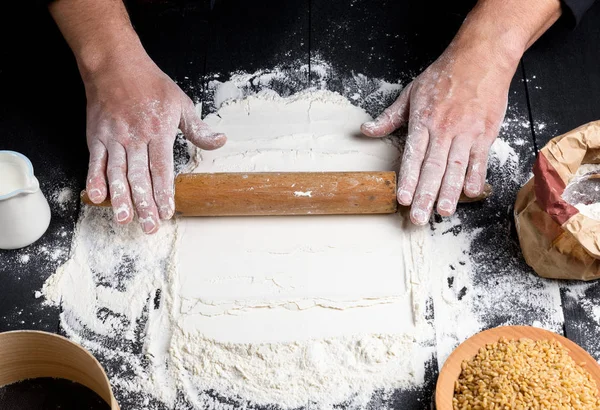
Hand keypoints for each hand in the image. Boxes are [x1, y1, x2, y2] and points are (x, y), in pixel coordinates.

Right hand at [84, 54, 225, 232]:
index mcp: (158, 131)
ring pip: (117, 173)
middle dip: (144, 204)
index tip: (167, 211)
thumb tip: (220, 141)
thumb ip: (198, 128)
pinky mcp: (97, 137)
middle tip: (149, 227)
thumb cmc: (150, 84)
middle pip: (140, 177)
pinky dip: (95, 179)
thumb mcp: (181, 103)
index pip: (162, 168)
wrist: (115, 65)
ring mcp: (114, 139)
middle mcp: (135, 138)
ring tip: (125, 219)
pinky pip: (96, 162)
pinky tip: (97, 197)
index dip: (164, 192)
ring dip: (120, 198)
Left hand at [361, 41, 516, 224]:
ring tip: (443, 212)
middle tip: (418, 217)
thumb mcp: (411, 92)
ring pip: (455, 167)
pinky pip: (480, 159)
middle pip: (432, 168)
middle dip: (425, 195)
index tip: (401, 198)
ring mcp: (466, 132)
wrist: (481, 57)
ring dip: (449, 192)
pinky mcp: (485, 132)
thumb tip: (367, 130)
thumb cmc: (445, 75)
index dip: (407, 179)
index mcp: (423, 121)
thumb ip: (389, 117)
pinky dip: (476, 176)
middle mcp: (444, 130)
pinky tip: (471, 192)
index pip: (413, 156)